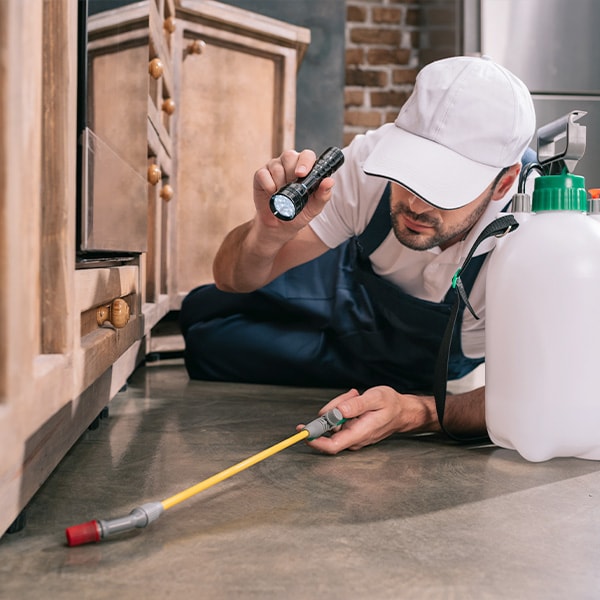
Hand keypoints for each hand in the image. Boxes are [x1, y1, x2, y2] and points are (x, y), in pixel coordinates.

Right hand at [253, 149, 334, 229]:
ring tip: (283, 196)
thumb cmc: (299, 213)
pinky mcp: (261, 174)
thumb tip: (330, 181)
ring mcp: (274, 167)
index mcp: (306, 167)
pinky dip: (269, 186)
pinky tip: (272, 194)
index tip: (302, 174)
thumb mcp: (314, 207)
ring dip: (280, 183)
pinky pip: (263, 174)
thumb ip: (323, 195)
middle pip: (289, 156)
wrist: (280, 226)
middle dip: (291, 172)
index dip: (305, 162)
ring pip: (276, 166)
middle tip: (291, 187)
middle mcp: (290, 163)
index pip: (307, 155)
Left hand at [298, 387, 435, 454]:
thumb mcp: (375, 398)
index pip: (332, 445)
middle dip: (333, 409)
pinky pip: (339, 418)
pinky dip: (343, 407)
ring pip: (334, 420)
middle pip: (330, 428)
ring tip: (357, 396)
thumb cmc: (391, 405)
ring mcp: (352, 435)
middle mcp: (354, 438)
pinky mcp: (351, 430)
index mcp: (360, 433)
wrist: (402, 411)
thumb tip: (337, 411)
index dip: (315, 441)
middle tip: (351, 396)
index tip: (304, 431)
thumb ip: (355, 405)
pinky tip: (356, 400)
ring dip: (340, 405)